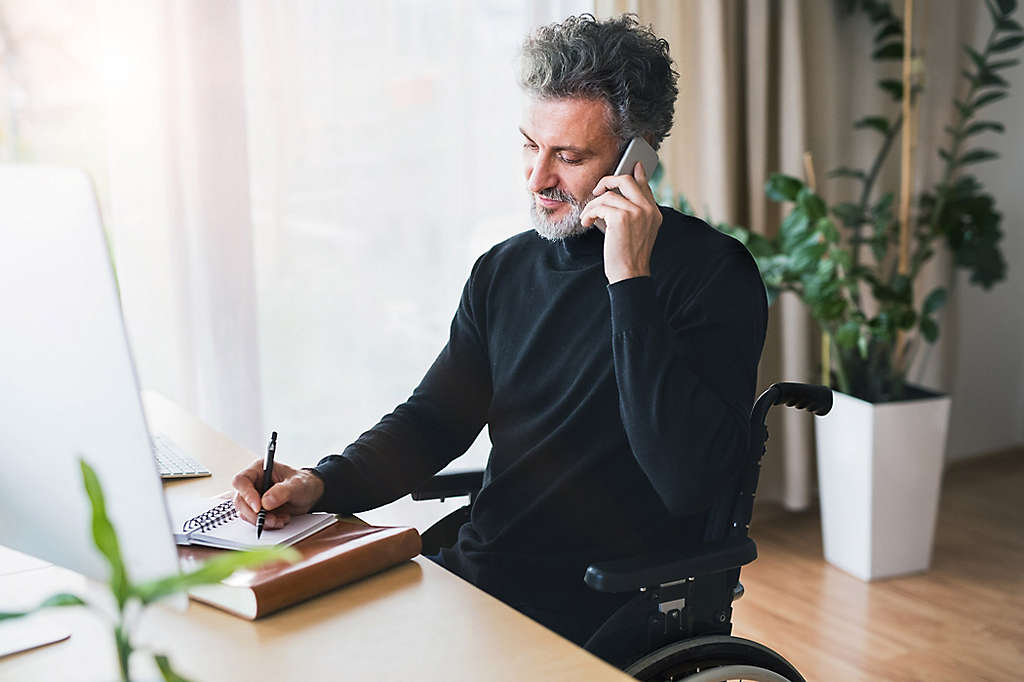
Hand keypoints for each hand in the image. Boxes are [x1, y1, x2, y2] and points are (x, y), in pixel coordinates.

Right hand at [231, 459, 324, 529]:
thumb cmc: (304, 483)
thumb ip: (282, 491)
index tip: (258, 507)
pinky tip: (281, 520)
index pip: (241, 480)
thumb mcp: (297, 484)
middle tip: (271, 520)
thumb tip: (266, 502)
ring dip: (262, 521)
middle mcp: (253, 483)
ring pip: (246, 513)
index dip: (246, 494)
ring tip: (281, 520)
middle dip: (255, 514)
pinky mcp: (258, 510)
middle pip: (240, 500)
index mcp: (259, 469)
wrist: (311, 494)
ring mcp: (254, 497)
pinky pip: (255, 520)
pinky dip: (267, 524)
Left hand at [580, 161, 662, 283]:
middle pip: (626, 180)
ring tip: (588, 217)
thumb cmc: (628, 256)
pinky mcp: (621, 217)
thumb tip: (617, 197)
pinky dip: (589, 213)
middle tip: (597, 191)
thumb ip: (633, 213)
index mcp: (653, 213)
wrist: (629, 274)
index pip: (645, 185)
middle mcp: (648, 209)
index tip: (634, 164)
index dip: (638, 173)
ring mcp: (636, 212)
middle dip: (607, 181)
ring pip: (608, 195)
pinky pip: (599, 206)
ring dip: (592, 206)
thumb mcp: (637, 232)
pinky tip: (587, 222)